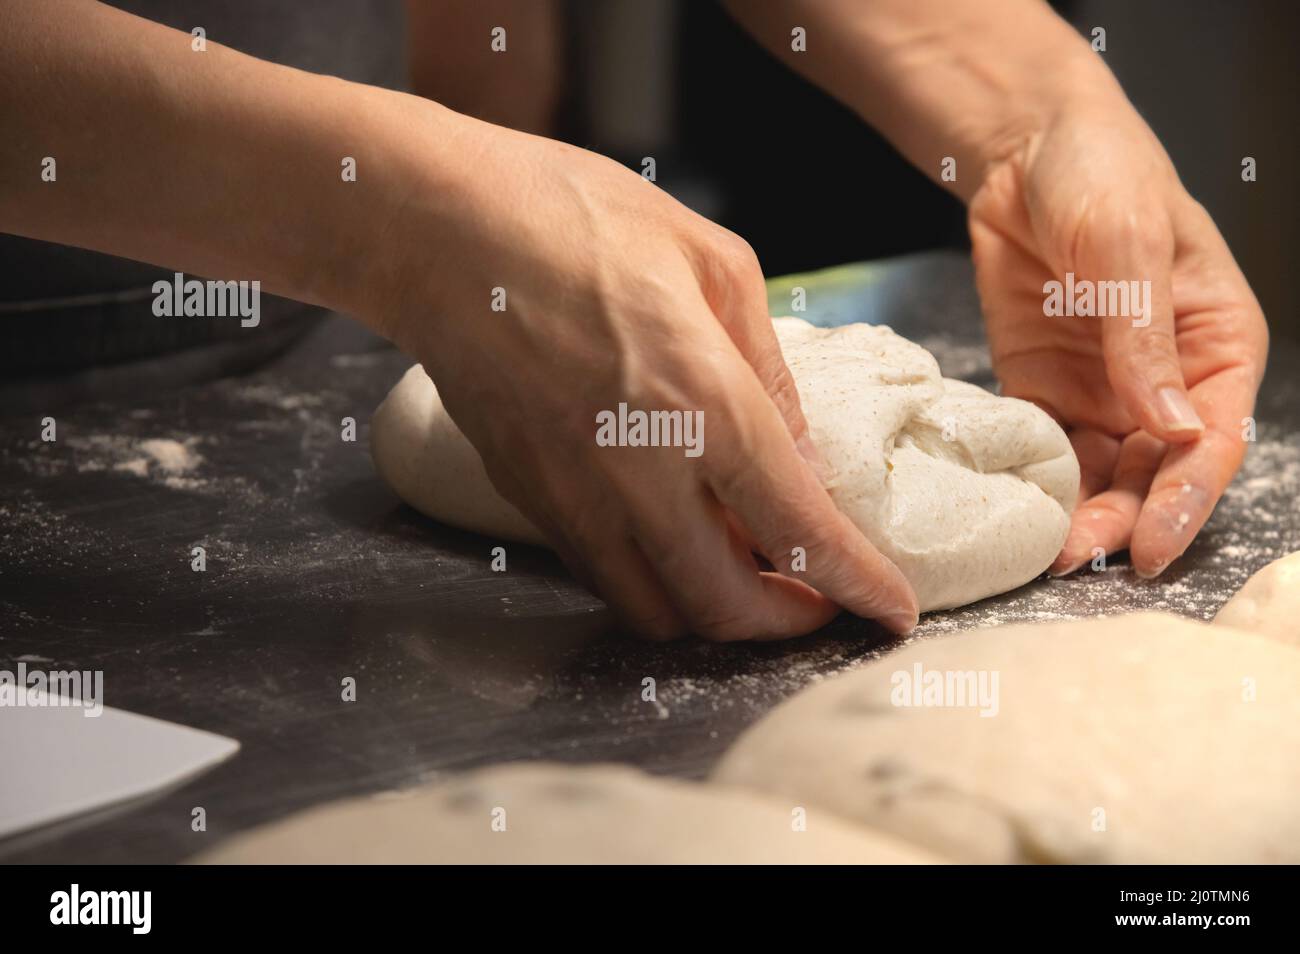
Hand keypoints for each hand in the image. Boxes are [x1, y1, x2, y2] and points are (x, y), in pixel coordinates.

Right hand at [371, 108, 918, 638]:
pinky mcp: (527, 499)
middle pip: (725, 606)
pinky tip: (673, 536)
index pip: (798, 530)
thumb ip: (768, 372)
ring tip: (746, 570)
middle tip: (817, 599)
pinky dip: (654, 583)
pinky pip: (601, 577)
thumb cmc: (574, 219)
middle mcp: (637, 470)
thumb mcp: (713, 262)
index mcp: (702, 400)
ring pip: (656, 613)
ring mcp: (573, 497)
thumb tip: (800, 456)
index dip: (857, 585)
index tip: (889, 611)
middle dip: (786, 623)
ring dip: (716, 614)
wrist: (435, 231)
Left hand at [969, 99, 1267, 577]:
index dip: (1184, 501)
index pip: (1210, 442)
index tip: (1150, 551)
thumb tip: (1174, 430)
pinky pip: (1045, 448)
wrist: (1025, 153)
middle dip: (1122, 520)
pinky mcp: (1044, 387)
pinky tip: (1016, 508)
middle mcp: (1164, 381)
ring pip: (1100, 473)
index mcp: (1215, 346)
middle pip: (1153, 471)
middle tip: (1077, 559)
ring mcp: (1102, 388)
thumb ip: (1144, 339)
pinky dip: (1035, 481)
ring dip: (1078, 513)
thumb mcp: (1128, 247)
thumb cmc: (1104, 175)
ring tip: (1044, 552)